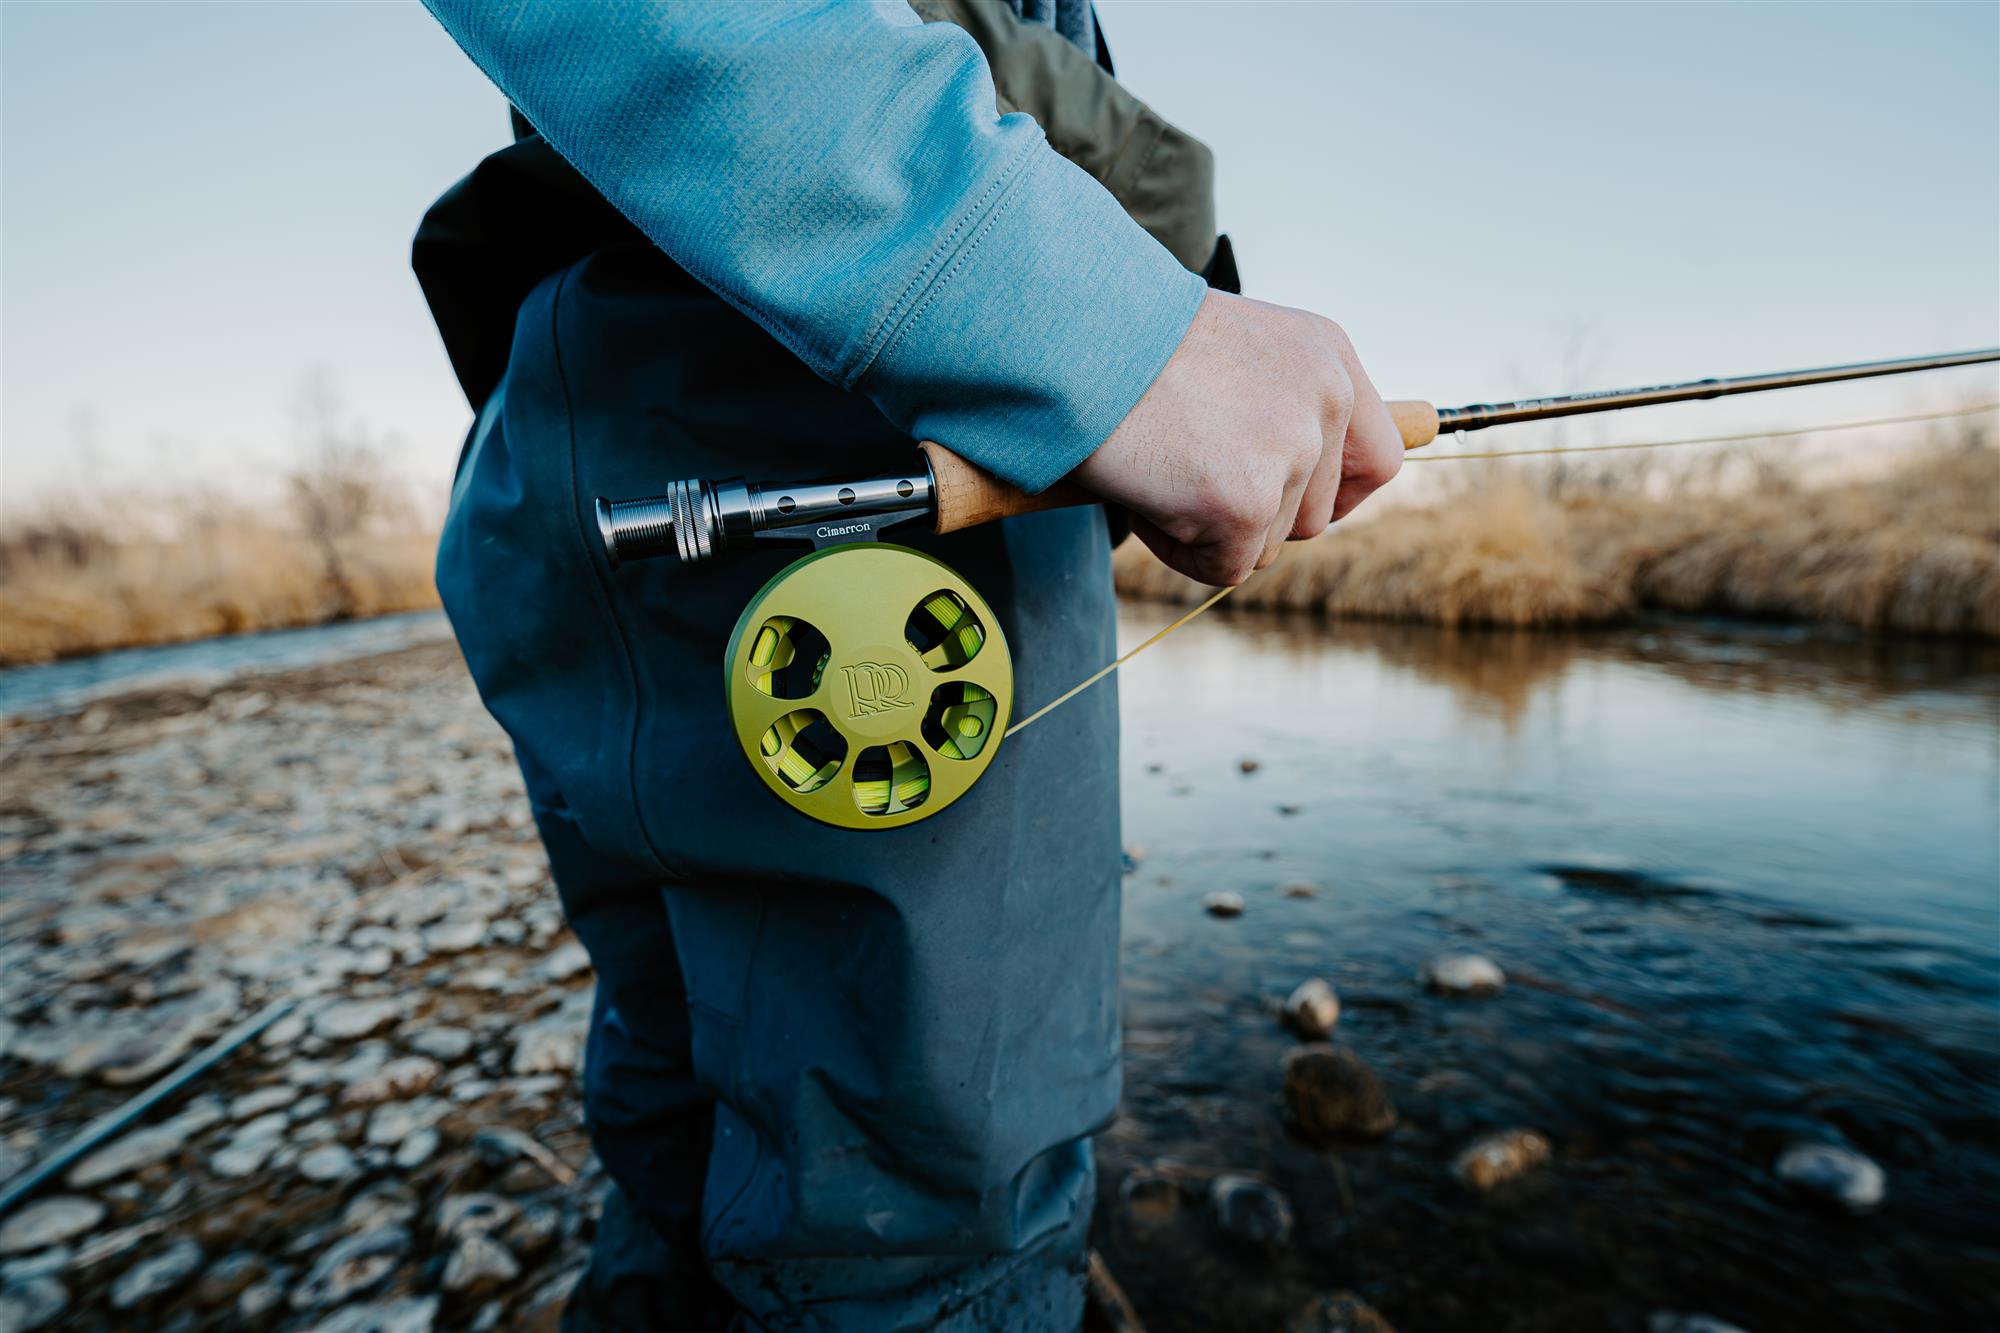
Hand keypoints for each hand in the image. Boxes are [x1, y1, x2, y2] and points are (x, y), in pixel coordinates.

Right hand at [1069, 289, 1403, 585]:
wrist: (1072, 337)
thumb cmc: (1125, 345)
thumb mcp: (1229, 353)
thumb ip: (1273, 404)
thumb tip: (1286, 480)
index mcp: (1327, 356)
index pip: (1378, 456)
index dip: (1334, 493)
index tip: (1285, 501)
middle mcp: (1326, 398)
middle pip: (1318, 515)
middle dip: (1253, 516)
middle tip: (1186, 474)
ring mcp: (1292, 450)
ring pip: (1267, 544)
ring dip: (1208, 530)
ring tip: (1159, 468)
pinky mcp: (1248, 500)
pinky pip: (1224, 567)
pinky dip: (1176, 547)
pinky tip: (1145, 492)